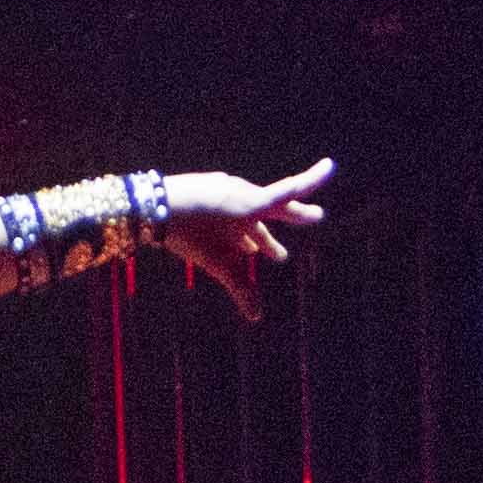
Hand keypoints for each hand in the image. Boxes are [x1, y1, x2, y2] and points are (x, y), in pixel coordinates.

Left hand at [155, 159, 334, 315]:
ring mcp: (224, 191)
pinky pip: (232, 212)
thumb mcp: (218, 263)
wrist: (151, 206)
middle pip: (276, 206)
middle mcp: (242, 193)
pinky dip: (239, 229)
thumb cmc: (189, 232)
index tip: (331, 165)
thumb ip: (240, 288)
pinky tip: (234, 243)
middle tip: (315, 218)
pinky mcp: (207, 193)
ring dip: (261, 234)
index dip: (313, 179)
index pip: (291, 191)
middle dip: (295, 217)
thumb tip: (257, 318)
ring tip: (266, 254)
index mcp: (252, 205)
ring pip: (251, 215)